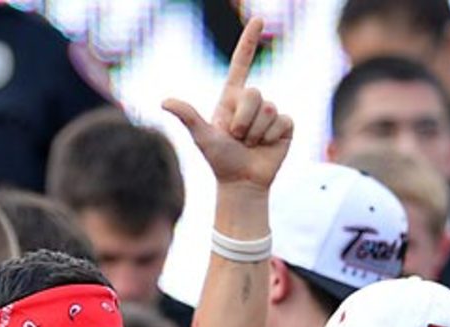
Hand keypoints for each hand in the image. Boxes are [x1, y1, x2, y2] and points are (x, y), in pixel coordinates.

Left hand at [162, 17, 291, 189]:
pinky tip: (266, 146)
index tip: (259, 20)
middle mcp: (251, 103)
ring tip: (249, 144)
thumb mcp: (202, 137)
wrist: (242, 183)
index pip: (241, 65)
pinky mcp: (285, 125)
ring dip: (256, 132)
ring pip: (269, 109)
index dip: (249, 42)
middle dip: (243, 120)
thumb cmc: (220, 161)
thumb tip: (164, 101)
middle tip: (237, 138)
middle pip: (254, 93)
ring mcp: (270, 113)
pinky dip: (271, 137)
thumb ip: (187, 116)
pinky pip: (282, 120)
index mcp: (231, 100)